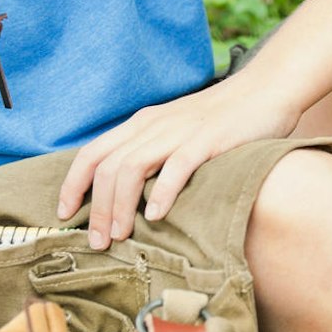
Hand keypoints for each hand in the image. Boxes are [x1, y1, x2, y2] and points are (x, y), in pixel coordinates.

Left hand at [58, 79, 301, 247]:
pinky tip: (158, 216)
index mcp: (142, 123)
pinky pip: (176, 166)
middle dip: (96, 208)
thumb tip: (131, 192)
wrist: (266, 89)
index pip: (92, 153)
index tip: (65, 214)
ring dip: (120, 207)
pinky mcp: (208, 140)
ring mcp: (179, 131)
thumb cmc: (223, 118)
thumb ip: (154, 151)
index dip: (72, 185)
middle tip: (97, 241)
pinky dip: (162, 192)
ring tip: (120, 236)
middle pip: (107, 167)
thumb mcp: (177, 129)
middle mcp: (153, 125)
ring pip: (131, 169)